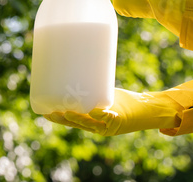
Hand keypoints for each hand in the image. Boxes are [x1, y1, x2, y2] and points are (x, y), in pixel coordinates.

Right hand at [44, 88, 181, 135]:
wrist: (148, 110)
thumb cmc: (125, 102)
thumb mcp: (106, 94)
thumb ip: (95, 86)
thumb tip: (81, 65)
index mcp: (92, 121)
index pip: (71, 122)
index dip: (58, 119)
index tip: (44, 112)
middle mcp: (98, 126)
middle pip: (77, 125)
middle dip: (63, 120)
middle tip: (51, 112)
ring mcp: (109, 125)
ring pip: (90, 124)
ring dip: (78, 119)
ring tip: (67, 112)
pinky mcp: (120, 120)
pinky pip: (109, 118)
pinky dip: (103, 115)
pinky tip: (96, 111)